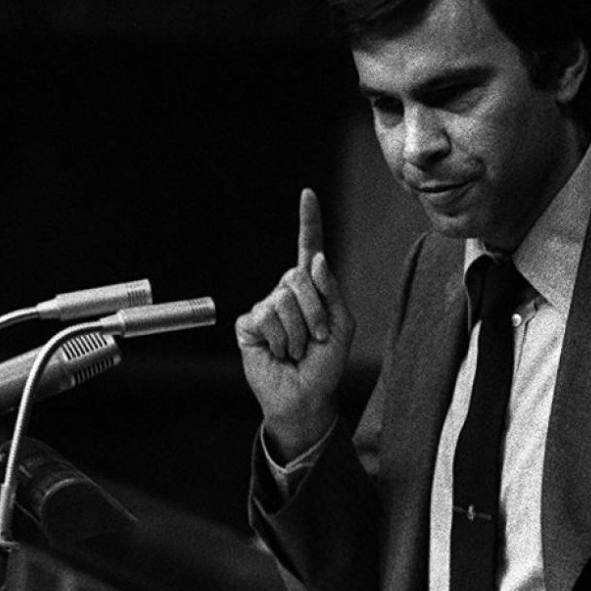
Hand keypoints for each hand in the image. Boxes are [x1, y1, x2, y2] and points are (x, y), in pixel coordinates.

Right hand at [235, 188, 353, 458]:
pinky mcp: (248, 324)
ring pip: (283, 300)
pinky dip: (281, 339)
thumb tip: (317, 259)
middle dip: (315, 311)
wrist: (306, 396)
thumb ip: (332, 292)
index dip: (308, 222)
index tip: (308, 194)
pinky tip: (279, 352)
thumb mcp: (342, 326)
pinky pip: (266, 317)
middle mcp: (286, 292)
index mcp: (312, 289)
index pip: (308, 249)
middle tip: (316, 338)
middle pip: (298, 277)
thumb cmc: (325, 364)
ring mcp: (265, 307)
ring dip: (299, 331)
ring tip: (298, 349)